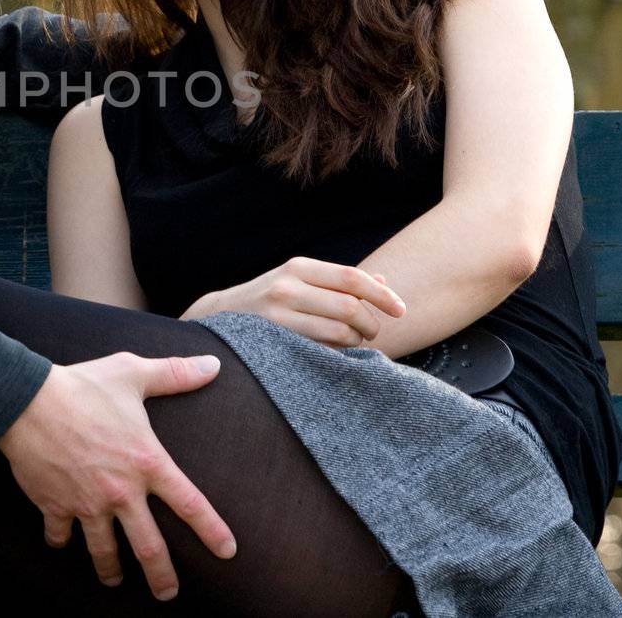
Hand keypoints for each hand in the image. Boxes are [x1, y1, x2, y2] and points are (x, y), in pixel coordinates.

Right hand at [0, 354, 236, 599]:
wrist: (27, 401)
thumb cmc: (83, 386)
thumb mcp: (132, 374)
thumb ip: (175, 374)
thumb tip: (212, 365)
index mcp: (146, 462)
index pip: (189, 504)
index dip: (212, 530)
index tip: (227, 552)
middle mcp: (121, 491)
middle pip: (149, 548)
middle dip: (162, 577)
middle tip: (168, 594)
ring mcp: (87, 504)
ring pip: (104, 552)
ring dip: (111, 570)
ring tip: (115, 581)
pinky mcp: (55, 507)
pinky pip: (60, 535)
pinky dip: (61, 541)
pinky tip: (63, 542)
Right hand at [179, 257, 405, 346]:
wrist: (219, 317)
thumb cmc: (270, 299)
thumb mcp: (300, 280)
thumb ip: (339, 281)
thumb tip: (383, 280)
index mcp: (299, 267)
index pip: (352, 278)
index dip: (383, 295)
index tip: (401, 310)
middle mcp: (288, 286)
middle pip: (350, 308)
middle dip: (370, 325)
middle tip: (371, 333)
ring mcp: (278, 315)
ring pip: (338, 332)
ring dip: (354, 342)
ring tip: (351, 343)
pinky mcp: (274, 341)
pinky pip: (320, 351)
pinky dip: (336, 354)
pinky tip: (334, 353)